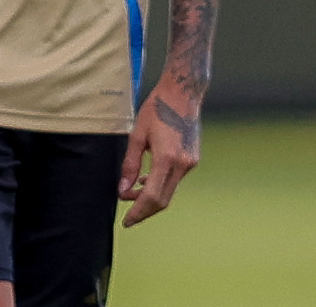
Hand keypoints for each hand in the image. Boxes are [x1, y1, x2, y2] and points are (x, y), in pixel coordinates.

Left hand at [119, 82, 201, 226]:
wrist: (182, 94)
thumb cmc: (157, 109)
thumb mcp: (137, 135)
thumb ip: (130, 164)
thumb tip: (122, 189)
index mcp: (167, 159)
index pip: (151, 196)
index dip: (138, 212)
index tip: (126, 221)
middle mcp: (182, 165)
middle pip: (162, 200)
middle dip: (144, 210)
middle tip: (127, 215)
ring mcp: (190, 163)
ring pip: (169, 191)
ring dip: (150, 197)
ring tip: (130, 194)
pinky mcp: (192, 159)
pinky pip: (174, 180)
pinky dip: (159, 185)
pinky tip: (145, 181)